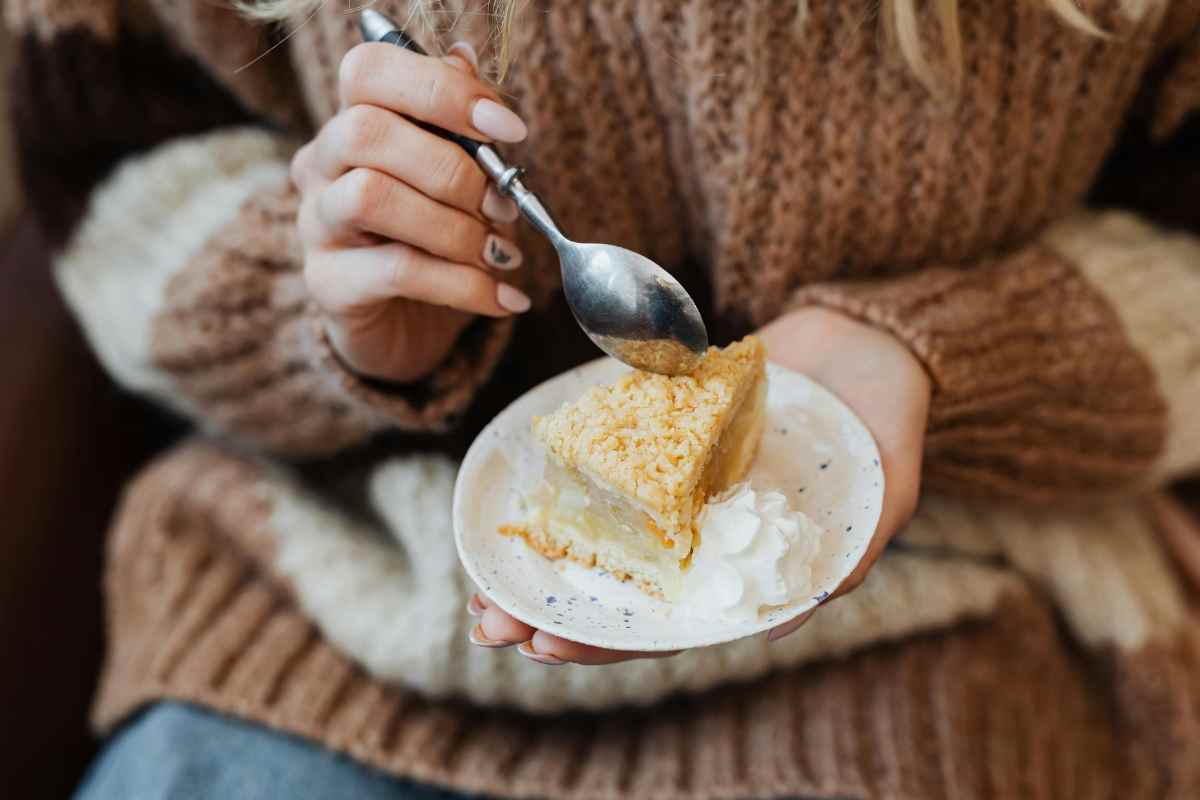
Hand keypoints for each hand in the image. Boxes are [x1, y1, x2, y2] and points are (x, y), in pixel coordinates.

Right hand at [292, 40, 531, 383]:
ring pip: (371, 196)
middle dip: (452, 168)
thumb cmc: (435, 243)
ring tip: (500, 255)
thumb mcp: (461, 183)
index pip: (368, 71)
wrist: (404, 329)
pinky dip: (464, 285)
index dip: (440, 89)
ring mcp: (316, 224)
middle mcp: (322, 165)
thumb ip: (461, 127)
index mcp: (353, 122)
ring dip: (454, 228)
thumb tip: (465, 57)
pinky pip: (397, 271)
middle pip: (365, 130)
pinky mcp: (329, 284)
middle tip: (504, 206)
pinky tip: (504, 297)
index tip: (508, 129)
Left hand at [469, 307, 930, 662]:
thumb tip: (790, 617)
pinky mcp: (666, 433)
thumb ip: (850, 552)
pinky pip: (609, 460)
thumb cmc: (888, 416)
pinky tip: (520, 491)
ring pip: (603, 533)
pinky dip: (565, 479)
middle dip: (553, 608)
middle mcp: (706, 532)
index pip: (669, 621)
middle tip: (487, 622)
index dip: (607, 641)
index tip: (545, 644)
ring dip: (545, 555)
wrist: (869, 334)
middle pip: (620, 587)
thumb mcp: (887, 491)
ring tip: (483, 573)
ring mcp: (681, 484)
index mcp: (747, 565)